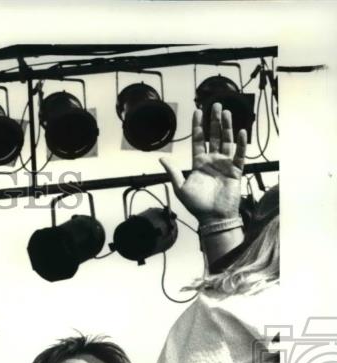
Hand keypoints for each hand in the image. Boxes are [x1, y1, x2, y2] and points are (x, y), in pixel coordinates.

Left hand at [159, 103, 246, 223]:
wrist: (213, 218)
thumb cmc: (197, 205)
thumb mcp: (180, 187)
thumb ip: (173, 172)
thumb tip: (161, 158)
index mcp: (199, 163)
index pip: (199, 140)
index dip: (198, 126)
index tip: (198, 111)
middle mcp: (212, 161)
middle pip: (214, 136)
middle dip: (214, 121)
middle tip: (216, 105)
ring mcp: (225, 165)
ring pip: (227, 142)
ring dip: (227, 127)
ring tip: (226, 112)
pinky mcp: (236, 171)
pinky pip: (240, 155)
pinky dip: (241, 144)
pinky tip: (241, 132)